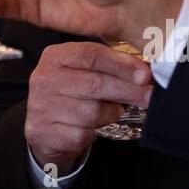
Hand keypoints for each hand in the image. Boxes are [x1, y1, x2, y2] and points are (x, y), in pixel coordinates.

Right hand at [26, 42, 152, 174]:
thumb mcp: (84, 72)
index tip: (143, 73)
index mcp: (54, 56)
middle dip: (127, 90)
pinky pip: (82, 134)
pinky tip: (93, 127)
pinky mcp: (43, 131)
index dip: (121, 64)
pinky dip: (94, 132)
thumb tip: (143, 70)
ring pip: (91, 112)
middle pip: (94, 83)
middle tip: (148, 95)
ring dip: (110, 114)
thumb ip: (108, 67)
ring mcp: (41, 106)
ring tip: (111, 111)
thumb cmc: (72, 95)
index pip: (91, 55)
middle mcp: (44, 78)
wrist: (45, 127)